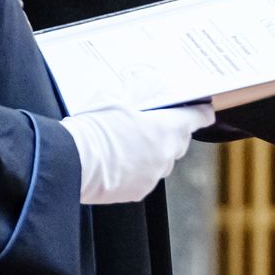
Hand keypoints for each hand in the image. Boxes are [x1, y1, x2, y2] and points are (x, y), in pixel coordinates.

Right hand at [65, 102, 215, 204]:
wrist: (72, 163)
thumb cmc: (95, 128)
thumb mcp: (116, 97)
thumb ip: (141, 89)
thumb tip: (155, 83)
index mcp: (167, 128)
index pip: (197, 118)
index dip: (201, 112)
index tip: (202, 110)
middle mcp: (166, 155)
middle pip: (179, 140)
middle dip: (171, 131)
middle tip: (153, 121)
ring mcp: (153, 176)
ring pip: (162, 160)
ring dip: (153, 151)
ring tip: (129, 141)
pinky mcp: (138, 192)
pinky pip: (146, 177)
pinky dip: (139, 168)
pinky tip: (120, 159)